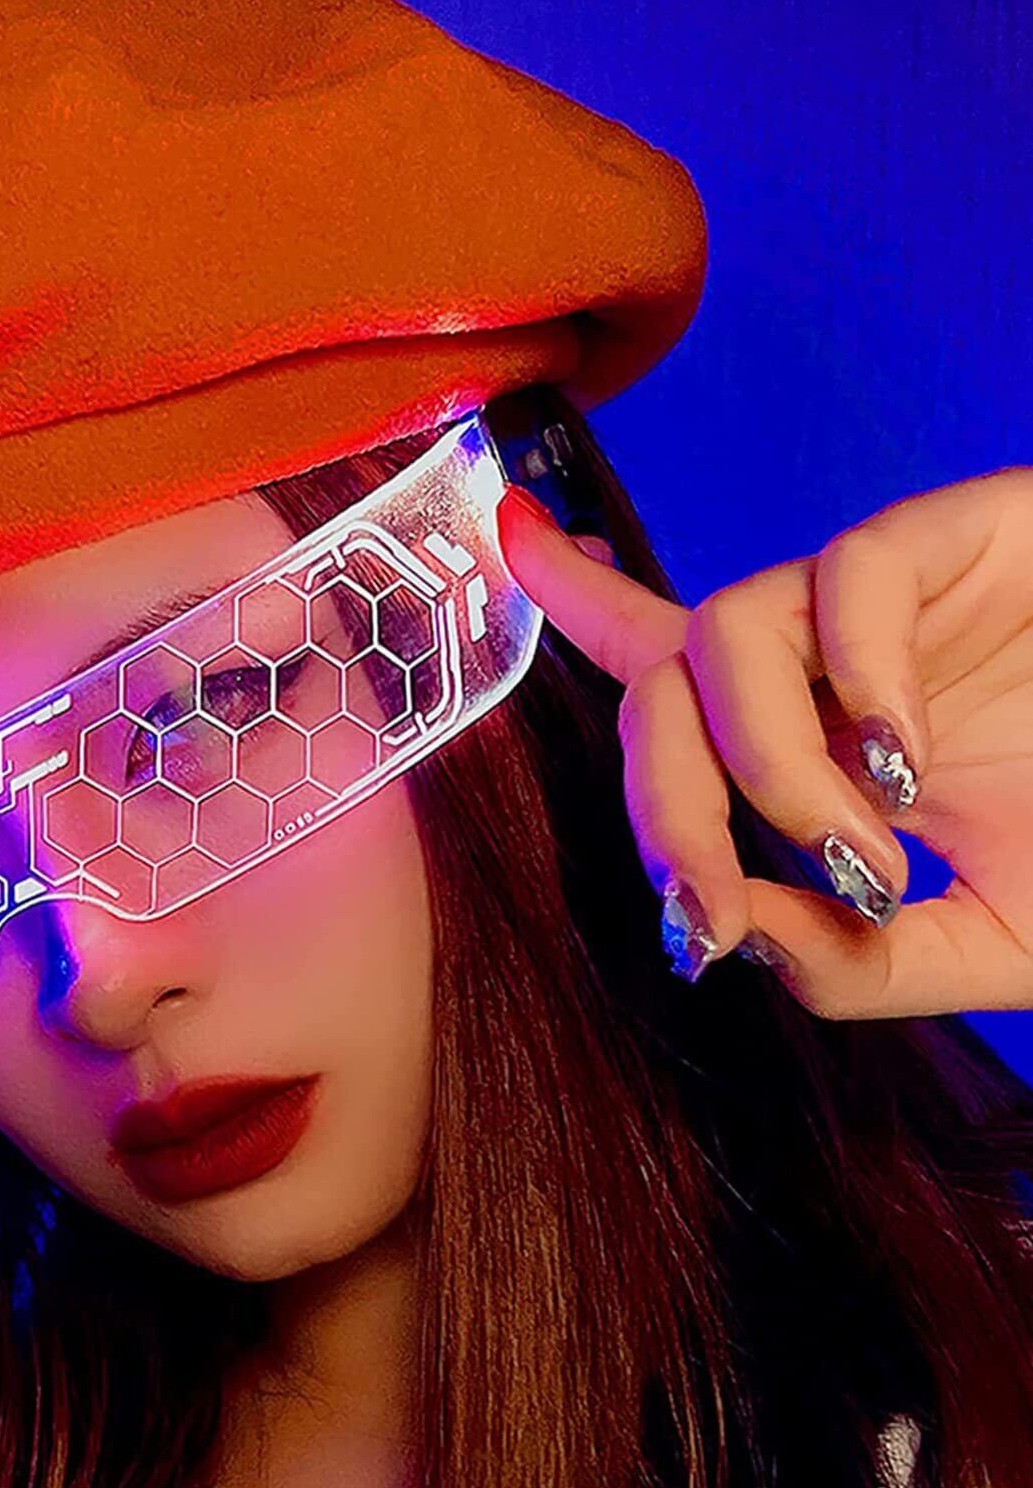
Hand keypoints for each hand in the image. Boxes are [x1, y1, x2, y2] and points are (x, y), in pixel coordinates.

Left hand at [496, 465, 1032, 1017]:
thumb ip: (854, 957)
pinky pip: (842, 585)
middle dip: (662, 812)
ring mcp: (876, 598)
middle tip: (712, 913)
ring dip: (762, 770)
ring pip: (723, 640)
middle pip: (655, 692)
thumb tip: (731, 933)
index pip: (659, 654)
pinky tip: (911, 768)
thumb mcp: (982, 942)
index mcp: (814, 730)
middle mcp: (820, 656)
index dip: (577, 593)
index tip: (506, 530)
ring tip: (861, 854)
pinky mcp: (946, 539)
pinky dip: (855, 691)